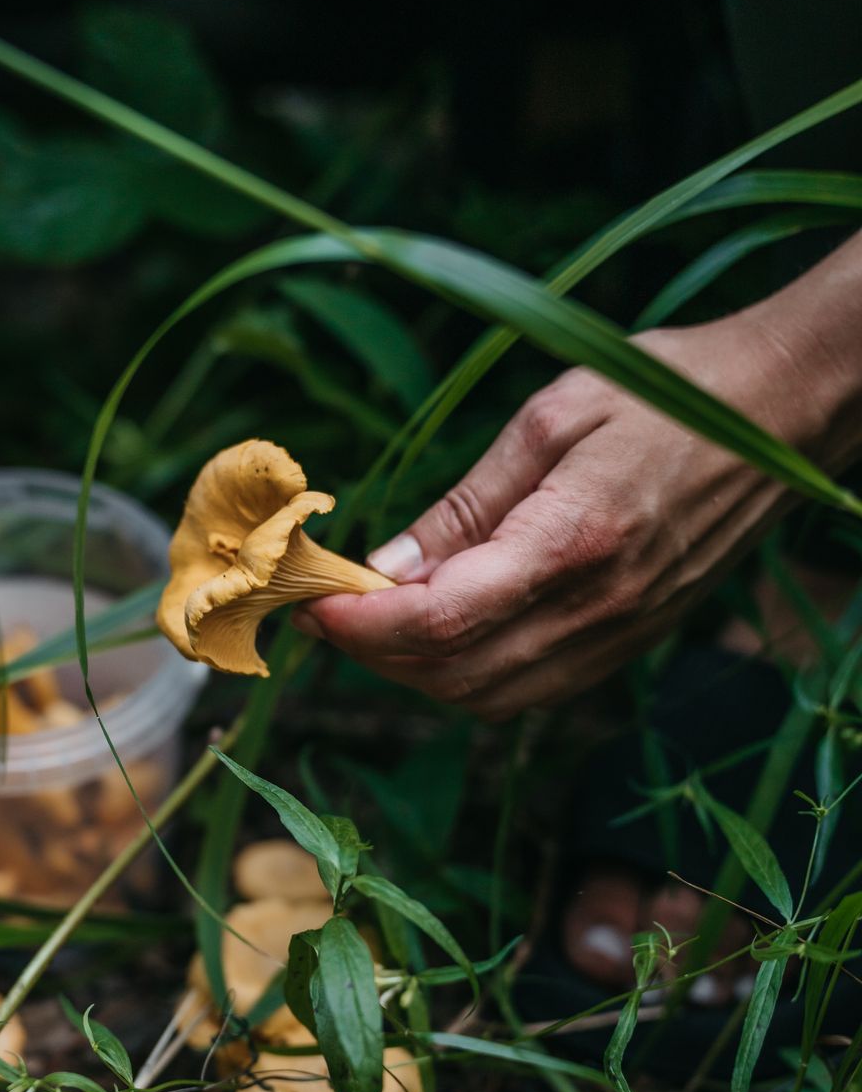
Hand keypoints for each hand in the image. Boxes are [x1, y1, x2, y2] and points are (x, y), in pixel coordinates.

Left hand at [297, 311, 855, 718]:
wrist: (782, 417)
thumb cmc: (667, 393)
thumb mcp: (550, 418)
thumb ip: (465, 506)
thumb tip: (383, 566)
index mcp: (573, 541)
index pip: (440, 620)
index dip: (360, 623)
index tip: (309, 598)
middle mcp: (599, 609)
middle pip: (453, 674)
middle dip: (372, 651)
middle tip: (325, 604)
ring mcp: (620, 638)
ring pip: (488, 699)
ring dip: (414, 673)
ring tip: (374, 618)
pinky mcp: (630, 647)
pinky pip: (529, 692)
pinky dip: (468, 676)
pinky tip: (441, 629)